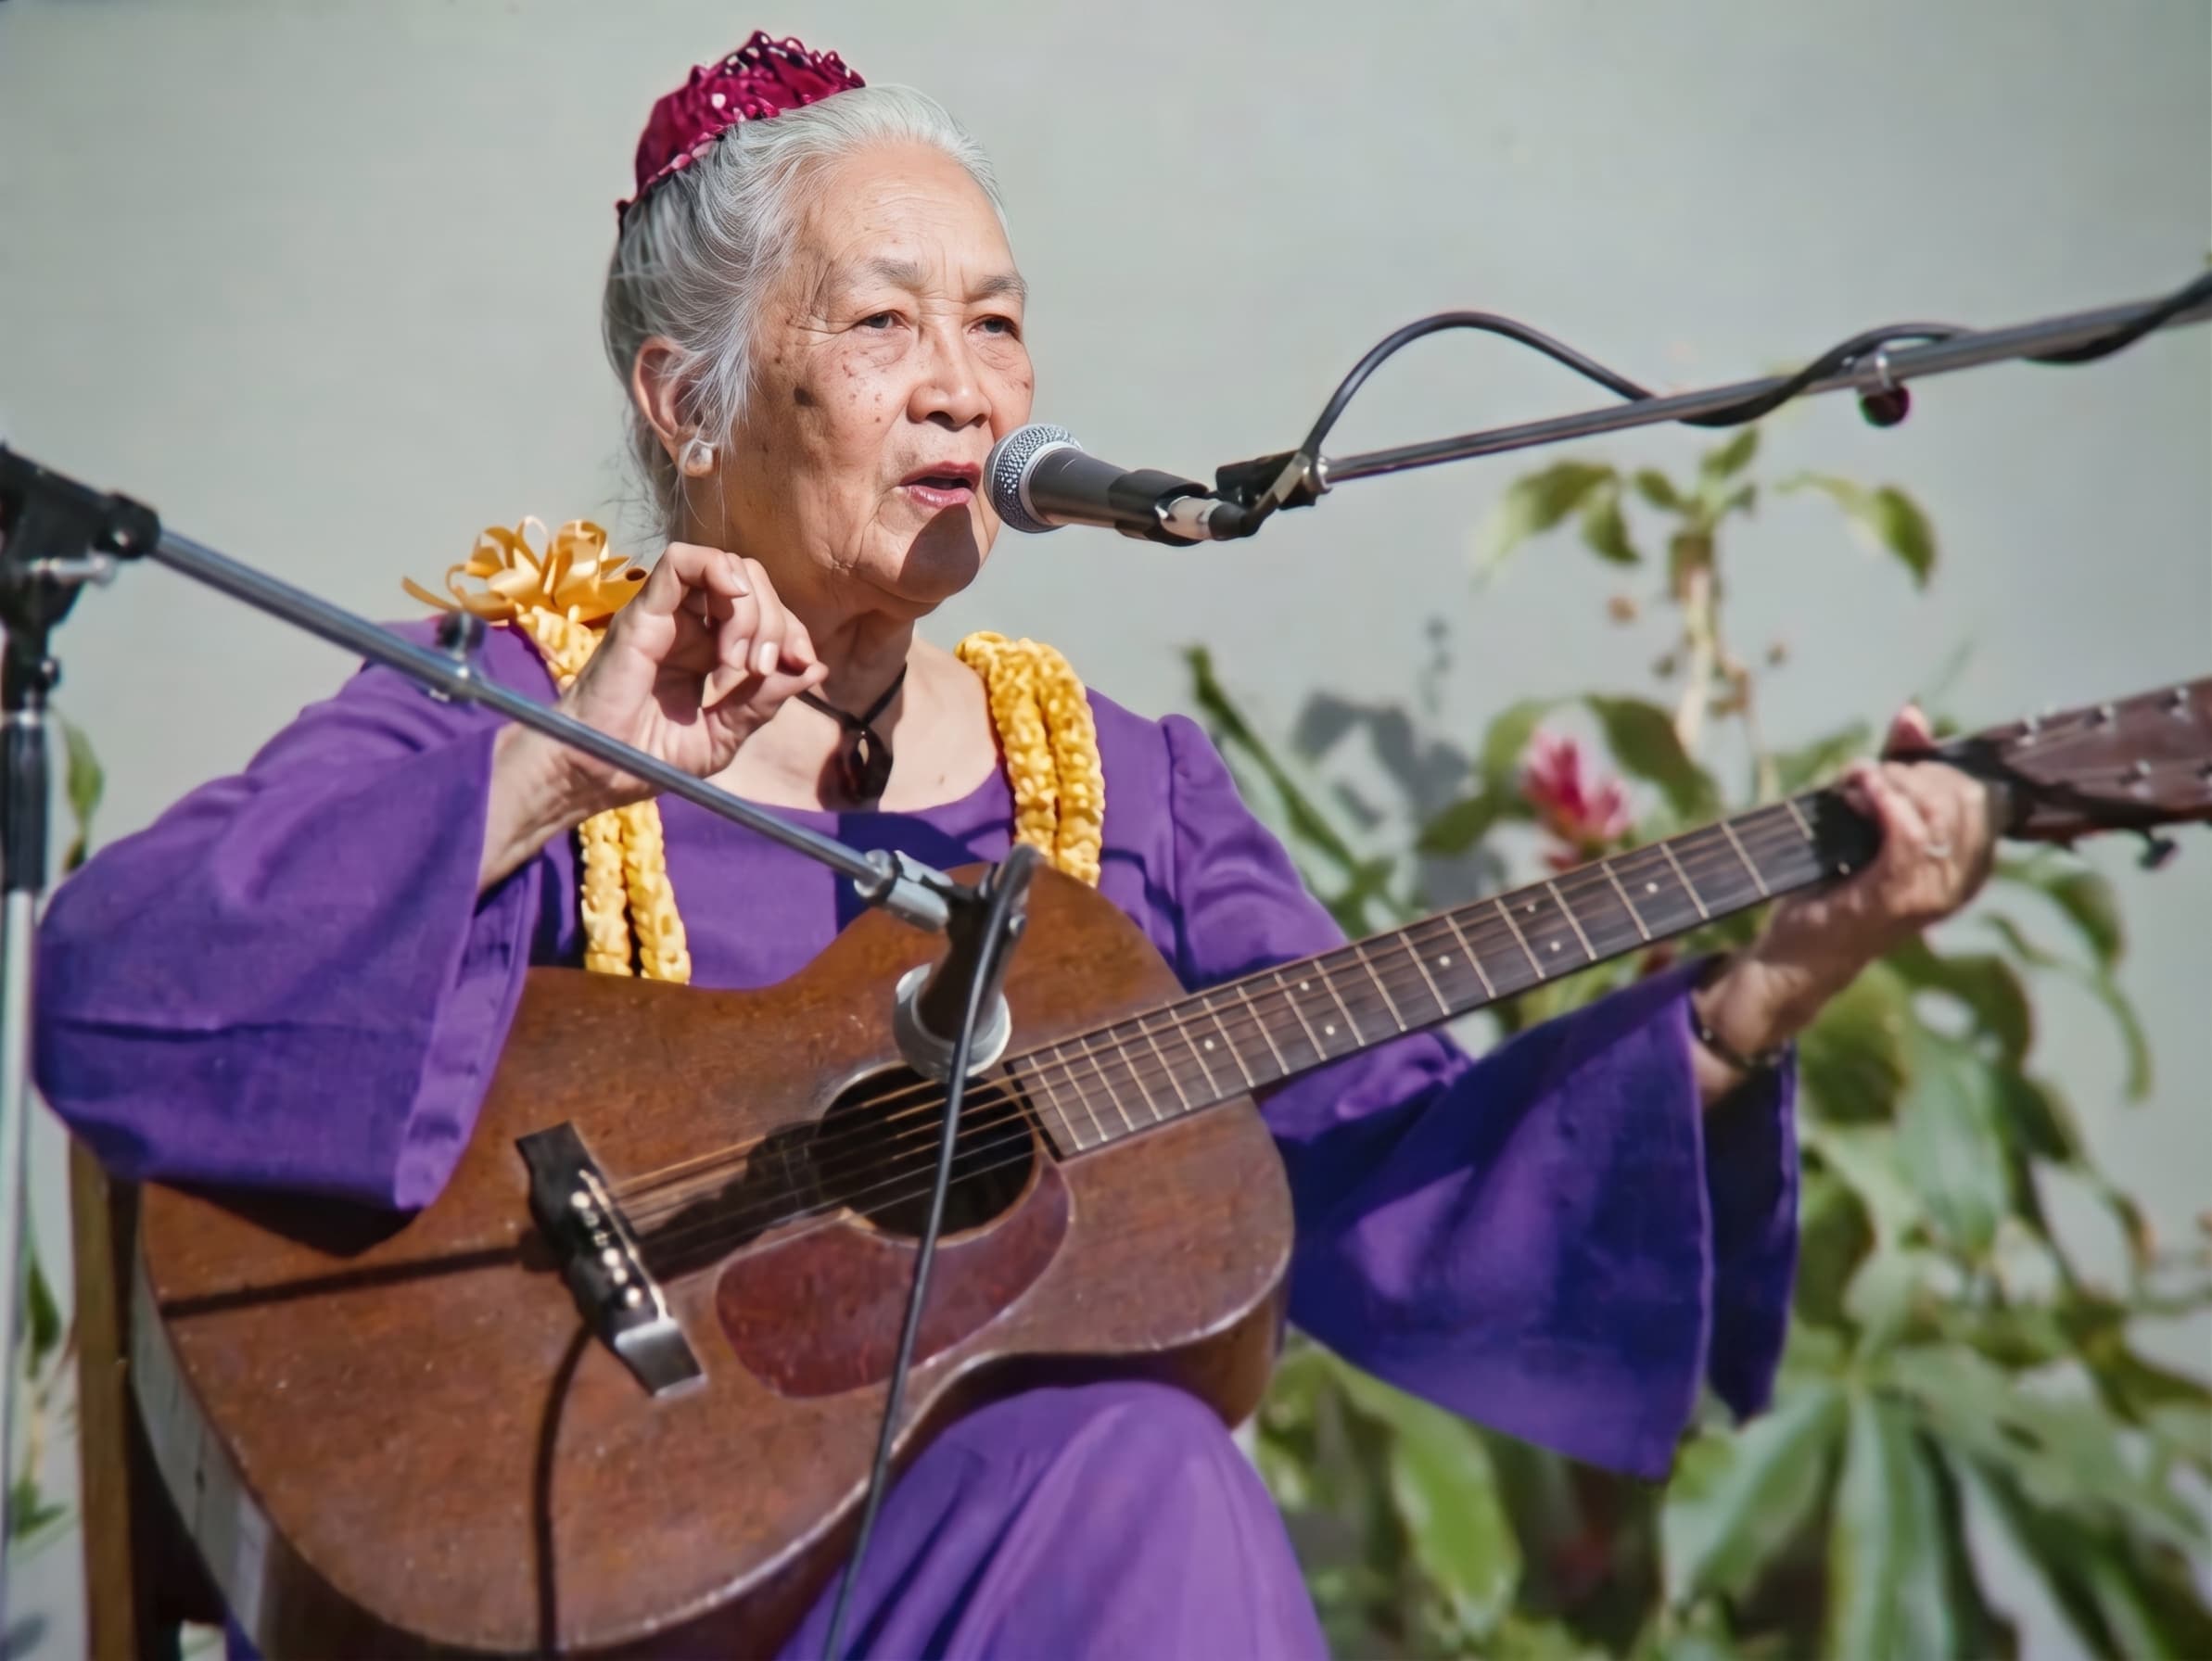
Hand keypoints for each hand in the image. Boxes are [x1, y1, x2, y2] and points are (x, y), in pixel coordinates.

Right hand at [542, 542, 826, 811]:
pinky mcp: (642, 610)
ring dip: (751, 609)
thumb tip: (815, 668)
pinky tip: (729, 622)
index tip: (803, 665)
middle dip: (777, 620)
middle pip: (752, 582)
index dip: (793, 630)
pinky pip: (680, 561)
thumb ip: (765, 701)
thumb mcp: (725, 734)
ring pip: (725, 566)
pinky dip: (718, 574)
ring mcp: (666, 613)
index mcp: (710, 647)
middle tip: (764, 668)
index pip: (765, 609)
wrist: (597, 773)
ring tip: (741, 663)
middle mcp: (690, 622)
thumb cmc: (650, 758)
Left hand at [1692, 706, 1996, 1086]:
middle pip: (1966, 796)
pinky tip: (1859, 791)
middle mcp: (1963, 882)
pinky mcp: (1897, 899)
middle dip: (1915, 771)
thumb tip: (1912, 712)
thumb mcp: (1872, 819)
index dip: (1941, 767)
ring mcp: (1934, 894)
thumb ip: (1899, 769)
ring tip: (1856, 783)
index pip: (1985, 794)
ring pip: (1940, 811)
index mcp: (1970, 866)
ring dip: (1893, 784)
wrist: (1798, 952)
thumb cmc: (1835, 883)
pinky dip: (1884, 801)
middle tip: (1869, 775)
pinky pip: (1910, 836)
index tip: (1897, 763)